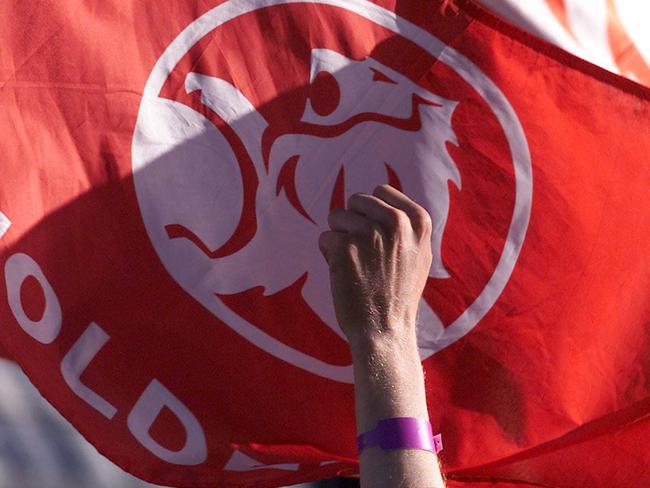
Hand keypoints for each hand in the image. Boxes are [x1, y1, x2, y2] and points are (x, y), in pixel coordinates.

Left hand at [318, 184, 432, 350]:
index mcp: (418, 220)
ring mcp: (370, 233)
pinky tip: (345, 274)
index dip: (371, 214)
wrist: (385, 330)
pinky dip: (329, 255)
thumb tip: (380, 193)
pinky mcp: (344, 247)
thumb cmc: (398, 293)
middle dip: (353, 223)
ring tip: (357, 265)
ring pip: (337, 216)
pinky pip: (325, 238)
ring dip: (340, 239)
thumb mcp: (418, 253)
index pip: (381, 192)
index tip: (377, 239)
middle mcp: (396, 222)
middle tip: (364, 254)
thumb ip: (406, 223)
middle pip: (357, 201)